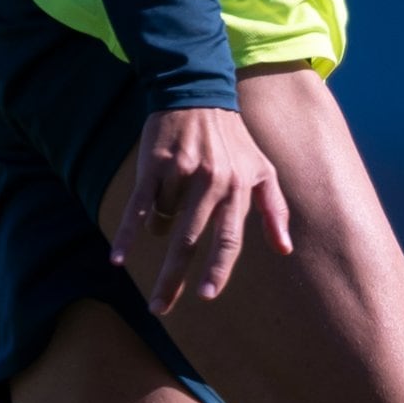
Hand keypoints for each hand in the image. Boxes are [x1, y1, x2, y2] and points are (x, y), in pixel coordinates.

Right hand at [111, 104, 294, 313]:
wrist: (198, 94)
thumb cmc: (233, 140)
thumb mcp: (263, 170)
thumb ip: (274, 210)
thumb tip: (285, 249)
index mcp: (237, 188)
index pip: (228, 238)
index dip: (217, 269)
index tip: (206, 296)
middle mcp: (211, 183)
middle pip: (190, 242)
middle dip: (174, 278)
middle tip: (161, 307)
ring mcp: (181, 173)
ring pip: (164, 221)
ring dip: (159, 230)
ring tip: (159, 224)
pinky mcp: (155, 165)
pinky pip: (139, 207)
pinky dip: (128, 234)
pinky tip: (118, 258)